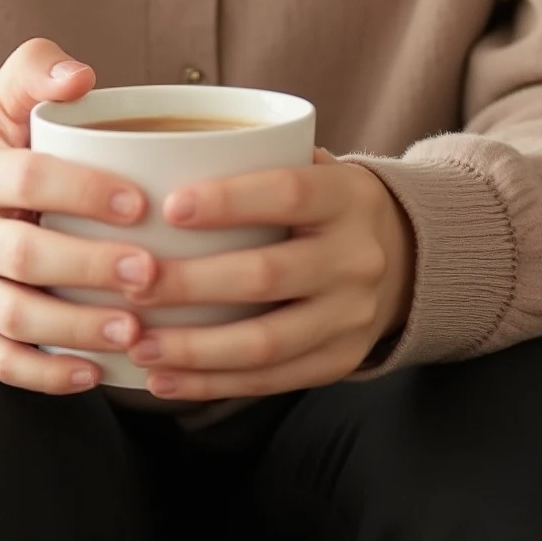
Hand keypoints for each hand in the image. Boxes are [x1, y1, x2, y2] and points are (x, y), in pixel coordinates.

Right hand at [0, 40, 176, 396]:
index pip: (26, 179)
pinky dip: (46, 376)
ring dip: (78, 329)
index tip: (140, 203)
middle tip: (153, 273)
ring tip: (136, 330)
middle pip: (24, 256)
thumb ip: (34, 71)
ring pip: (15, 318)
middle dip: (91, 267)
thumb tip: (82, 76)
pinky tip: (95, 375)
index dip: (84, 191)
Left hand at [123, 150, 416, 405]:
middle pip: (267, 276)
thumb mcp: (313, 168)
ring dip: (194, 349)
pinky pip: (271, 381)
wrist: (409, 259)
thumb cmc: (326, 206)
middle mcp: (355, 259)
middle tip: (132, 285)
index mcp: (346, 197)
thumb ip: (256, 162)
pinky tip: (164, 380)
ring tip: (139, 345)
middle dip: (192, 285)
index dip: (229, 200)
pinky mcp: (340, 361)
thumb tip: (157, 156)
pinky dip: (212, 384)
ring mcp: (351, 316)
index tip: (169, 207)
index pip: (288, 194)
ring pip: (266, 342)